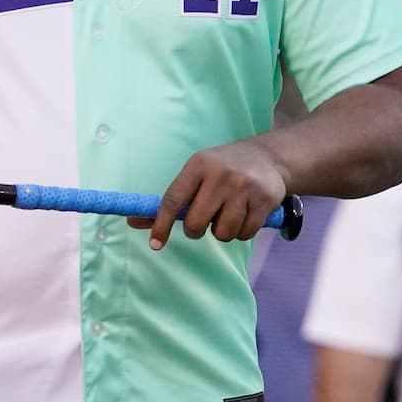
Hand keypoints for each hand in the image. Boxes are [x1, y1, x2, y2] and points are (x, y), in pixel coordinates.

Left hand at [132, 141, 287, 249]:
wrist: (268, 157)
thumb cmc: (222, 169)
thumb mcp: (196, 174)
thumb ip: (170, 200)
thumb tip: (133, 221)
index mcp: (198, 166)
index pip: (173, 200)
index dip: (161, 225)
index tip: (156, 244)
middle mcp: (220, 175)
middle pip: (196, 223)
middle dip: (196, 230)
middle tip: (203, 222)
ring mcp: (244, 188)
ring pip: (222, 233)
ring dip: (222, 232)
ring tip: (228, 215)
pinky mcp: (264, 201)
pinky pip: (244, 234)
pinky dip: (241, 232)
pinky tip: (244, 215)